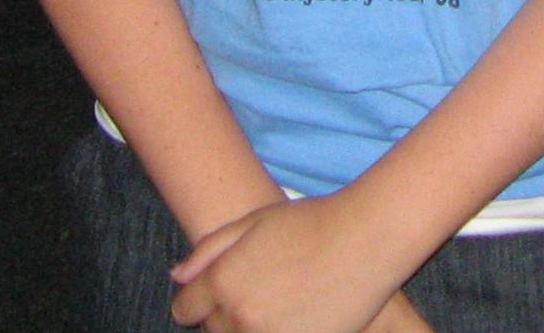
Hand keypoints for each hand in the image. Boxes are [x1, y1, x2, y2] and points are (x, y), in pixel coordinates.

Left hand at [167, 193, 416, 332]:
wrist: (366, 240)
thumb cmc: (311, 223)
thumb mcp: (253, 222)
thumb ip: (208, 251)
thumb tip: (177, 278)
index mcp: (223, 283)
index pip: (185, 310)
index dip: (198, 299)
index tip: (215, 291)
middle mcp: (240, 317)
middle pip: (213, 330)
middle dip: (225, 313)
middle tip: (258, 288)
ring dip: (250, 326)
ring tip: (278, 301)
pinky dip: (278, 331)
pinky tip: (295, 314)